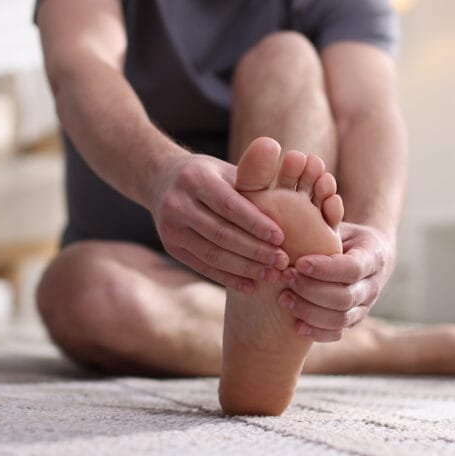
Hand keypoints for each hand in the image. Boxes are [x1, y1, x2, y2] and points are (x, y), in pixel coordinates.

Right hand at [151, 153, 288, 291]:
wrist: (162, 179)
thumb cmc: (208, 175)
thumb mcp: (226, 170)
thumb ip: (253, 183)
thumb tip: (292, 198)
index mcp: (196, 178)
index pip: (229, 205)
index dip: (255, 224)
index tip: (281, 237)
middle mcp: (178, 203)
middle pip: (221, 234)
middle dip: (254, 250)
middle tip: (282, 262)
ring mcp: (170, 227)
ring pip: (212, 254)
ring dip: (244, 268)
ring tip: (271, 275)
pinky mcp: (170, 246)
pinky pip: (202, 266)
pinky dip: (228, 278)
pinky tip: (250, 285)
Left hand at [279, 222, 395, 341]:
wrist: (366, 254)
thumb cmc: (343, 233)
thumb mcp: (339, 221)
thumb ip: (327, 216)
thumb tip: (314, 190)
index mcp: (373, 256)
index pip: (352, 268)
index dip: (325, 269)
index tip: (299, 262)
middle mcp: (372, 285)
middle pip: (345, 298)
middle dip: (311, 290)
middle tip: (286, 277)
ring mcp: (364, 306)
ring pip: (340, 319)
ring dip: (309, 311)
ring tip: (284, 298)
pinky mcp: (353, 320)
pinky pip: (338, 334)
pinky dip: (317, 333)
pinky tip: (295, 324)